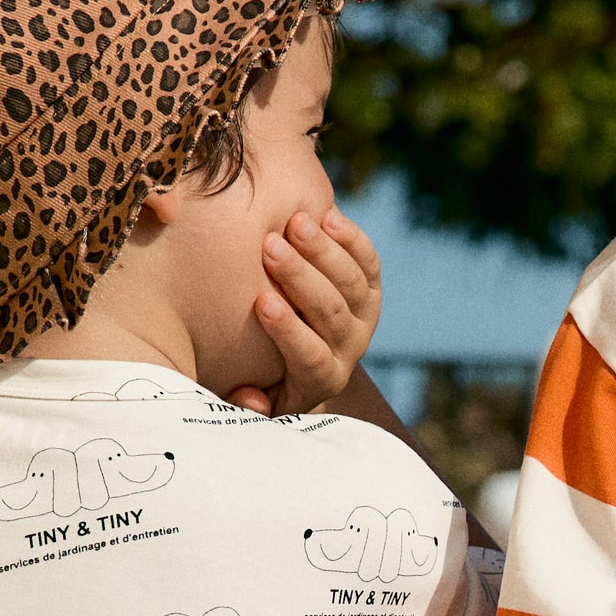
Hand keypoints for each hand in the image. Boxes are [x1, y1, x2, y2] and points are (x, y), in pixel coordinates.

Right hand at [229, 204, 381, 413]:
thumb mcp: (250, 392)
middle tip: (270, 247)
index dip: (289, 330)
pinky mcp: (370, 287)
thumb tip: (249, 399)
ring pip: (352, 283)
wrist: (293, 347)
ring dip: (323, 251)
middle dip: (301, 278)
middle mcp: (349, 349)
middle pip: (332, 312)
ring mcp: (365, 316)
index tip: (262, 301)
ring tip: (294, 223)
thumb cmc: (258, 371)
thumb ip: (245, 400)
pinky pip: (368, 260)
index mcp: (320, 379)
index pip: (310, 357)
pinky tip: (325, 215)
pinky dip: (350, 238)